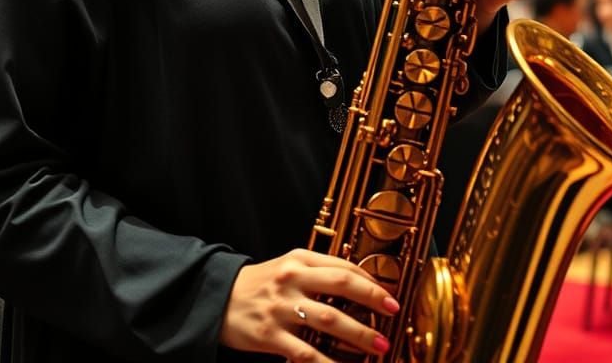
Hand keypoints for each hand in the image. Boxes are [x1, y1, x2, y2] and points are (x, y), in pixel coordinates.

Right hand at [219, 248, 398, 360]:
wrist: (218, 298)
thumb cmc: (261, 283)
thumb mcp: (288, 266)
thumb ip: (319, 270)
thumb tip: (359, 282)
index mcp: (299, 259)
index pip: (342, 266)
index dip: (370, 281)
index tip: (390, 296)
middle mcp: (292, 278)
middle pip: (341, 285)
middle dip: (372, 299)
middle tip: (393, 313)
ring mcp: (281, 307)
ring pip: (329, 319)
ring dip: (359, 334)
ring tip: (379, 346)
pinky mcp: (270, 335)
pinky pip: (305, 353)